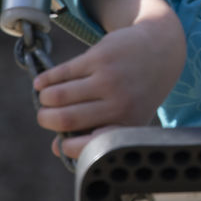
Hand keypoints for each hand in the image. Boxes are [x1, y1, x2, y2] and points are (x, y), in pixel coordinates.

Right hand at [32, 0, 185, 159]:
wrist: (160, 50)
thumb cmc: (138, 91)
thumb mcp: (129, 116)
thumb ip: (97, 134)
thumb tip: (57, 149)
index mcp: (127, 123)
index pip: (88, 144)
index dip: (67, 147)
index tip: (61, 142)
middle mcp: (119, 102)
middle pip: (65, 118)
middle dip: (46, 120)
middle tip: (44, 117)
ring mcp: (108, 77)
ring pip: (58, 95)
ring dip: (44, 99)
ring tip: (46, 99)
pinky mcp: (99, 56)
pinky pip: (61, 72)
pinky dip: (45, 80)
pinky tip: (41, 83)